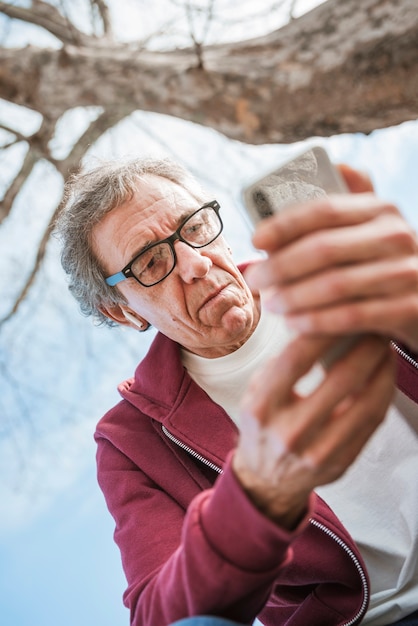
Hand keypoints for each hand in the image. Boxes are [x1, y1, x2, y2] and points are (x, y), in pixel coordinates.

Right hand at [232, 333, 394, 529]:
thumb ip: (281, 362)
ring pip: (365, 402)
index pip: (297, 358)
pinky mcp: (341, 462)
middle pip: (341, 379)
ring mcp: (318, 451)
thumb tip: (316, 324)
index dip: (323, 328)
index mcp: (262, 408)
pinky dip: (383, 392)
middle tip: (374, 322)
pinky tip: (384, 373)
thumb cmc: (263, 425)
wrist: (265, 479)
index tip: (338, 307)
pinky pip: (372, 422)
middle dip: (365, 344)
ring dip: (382, 367)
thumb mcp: (255, 391)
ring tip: (384, 345)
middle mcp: (289, 432)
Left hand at [245, 165, 417, 351]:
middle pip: (324, 248)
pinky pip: (352, 316)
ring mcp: (406, 272)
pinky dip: (317, 321)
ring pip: (335, 284)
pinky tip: (295, 324)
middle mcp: (396, 235)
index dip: (284, 224)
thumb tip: (328, 167)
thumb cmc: (380, 263)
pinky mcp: (409, 308)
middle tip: (255, 280)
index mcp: (380, 209)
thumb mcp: (368, 232)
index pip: (324, 210)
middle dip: (280, 266)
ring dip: (294, 297)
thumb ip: (343, 209)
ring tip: (271, 304)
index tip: (255, 239)